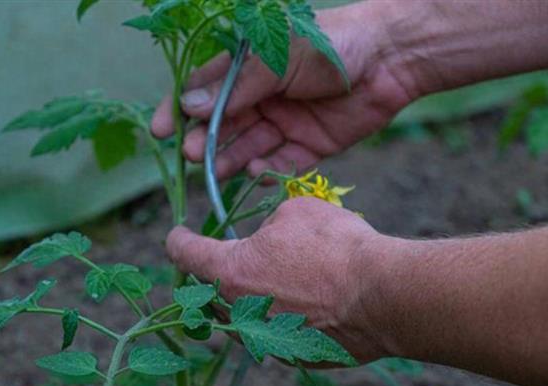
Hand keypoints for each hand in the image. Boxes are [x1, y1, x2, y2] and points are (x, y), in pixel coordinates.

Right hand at [152, 2, 416, 179]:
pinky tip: (256, 174)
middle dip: (206, 140)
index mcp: (250, 68)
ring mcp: (286, 122)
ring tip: (214, 172)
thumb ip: (236, 86)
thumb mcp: (277, 58)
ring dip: (231, 160)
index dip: (180, 110)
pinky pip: (281, 163)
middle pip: (225, 125)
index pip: (205, 91)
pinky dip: (267, 171)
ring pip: (249, 147)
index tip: (160, 131)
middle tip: (193, 155)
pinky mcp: (309, 145)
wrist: (391, 58)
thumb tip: (189, 106)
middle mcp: (263, 97)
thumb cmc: (330, 44)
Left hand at [166, 197, 399, 361]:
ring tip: (259, 279)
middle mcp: (238, 311)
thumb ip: (268, 222)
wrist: (381, 295)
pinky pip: (266, 332)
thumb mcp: (295, 212)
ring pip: (235, 316)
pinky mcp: (289, 353)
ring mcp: (262, 338)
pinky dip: (269, 315)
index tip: (176, 234)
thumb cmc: (335, 246)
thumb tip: (268, 234)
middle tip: (221, 256)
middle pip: (206, 292)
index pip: (185, 254)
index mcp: (230, 272)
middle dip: (209, 272)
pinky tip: (292, 302)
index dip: (177, 240)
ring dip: (238, 296)